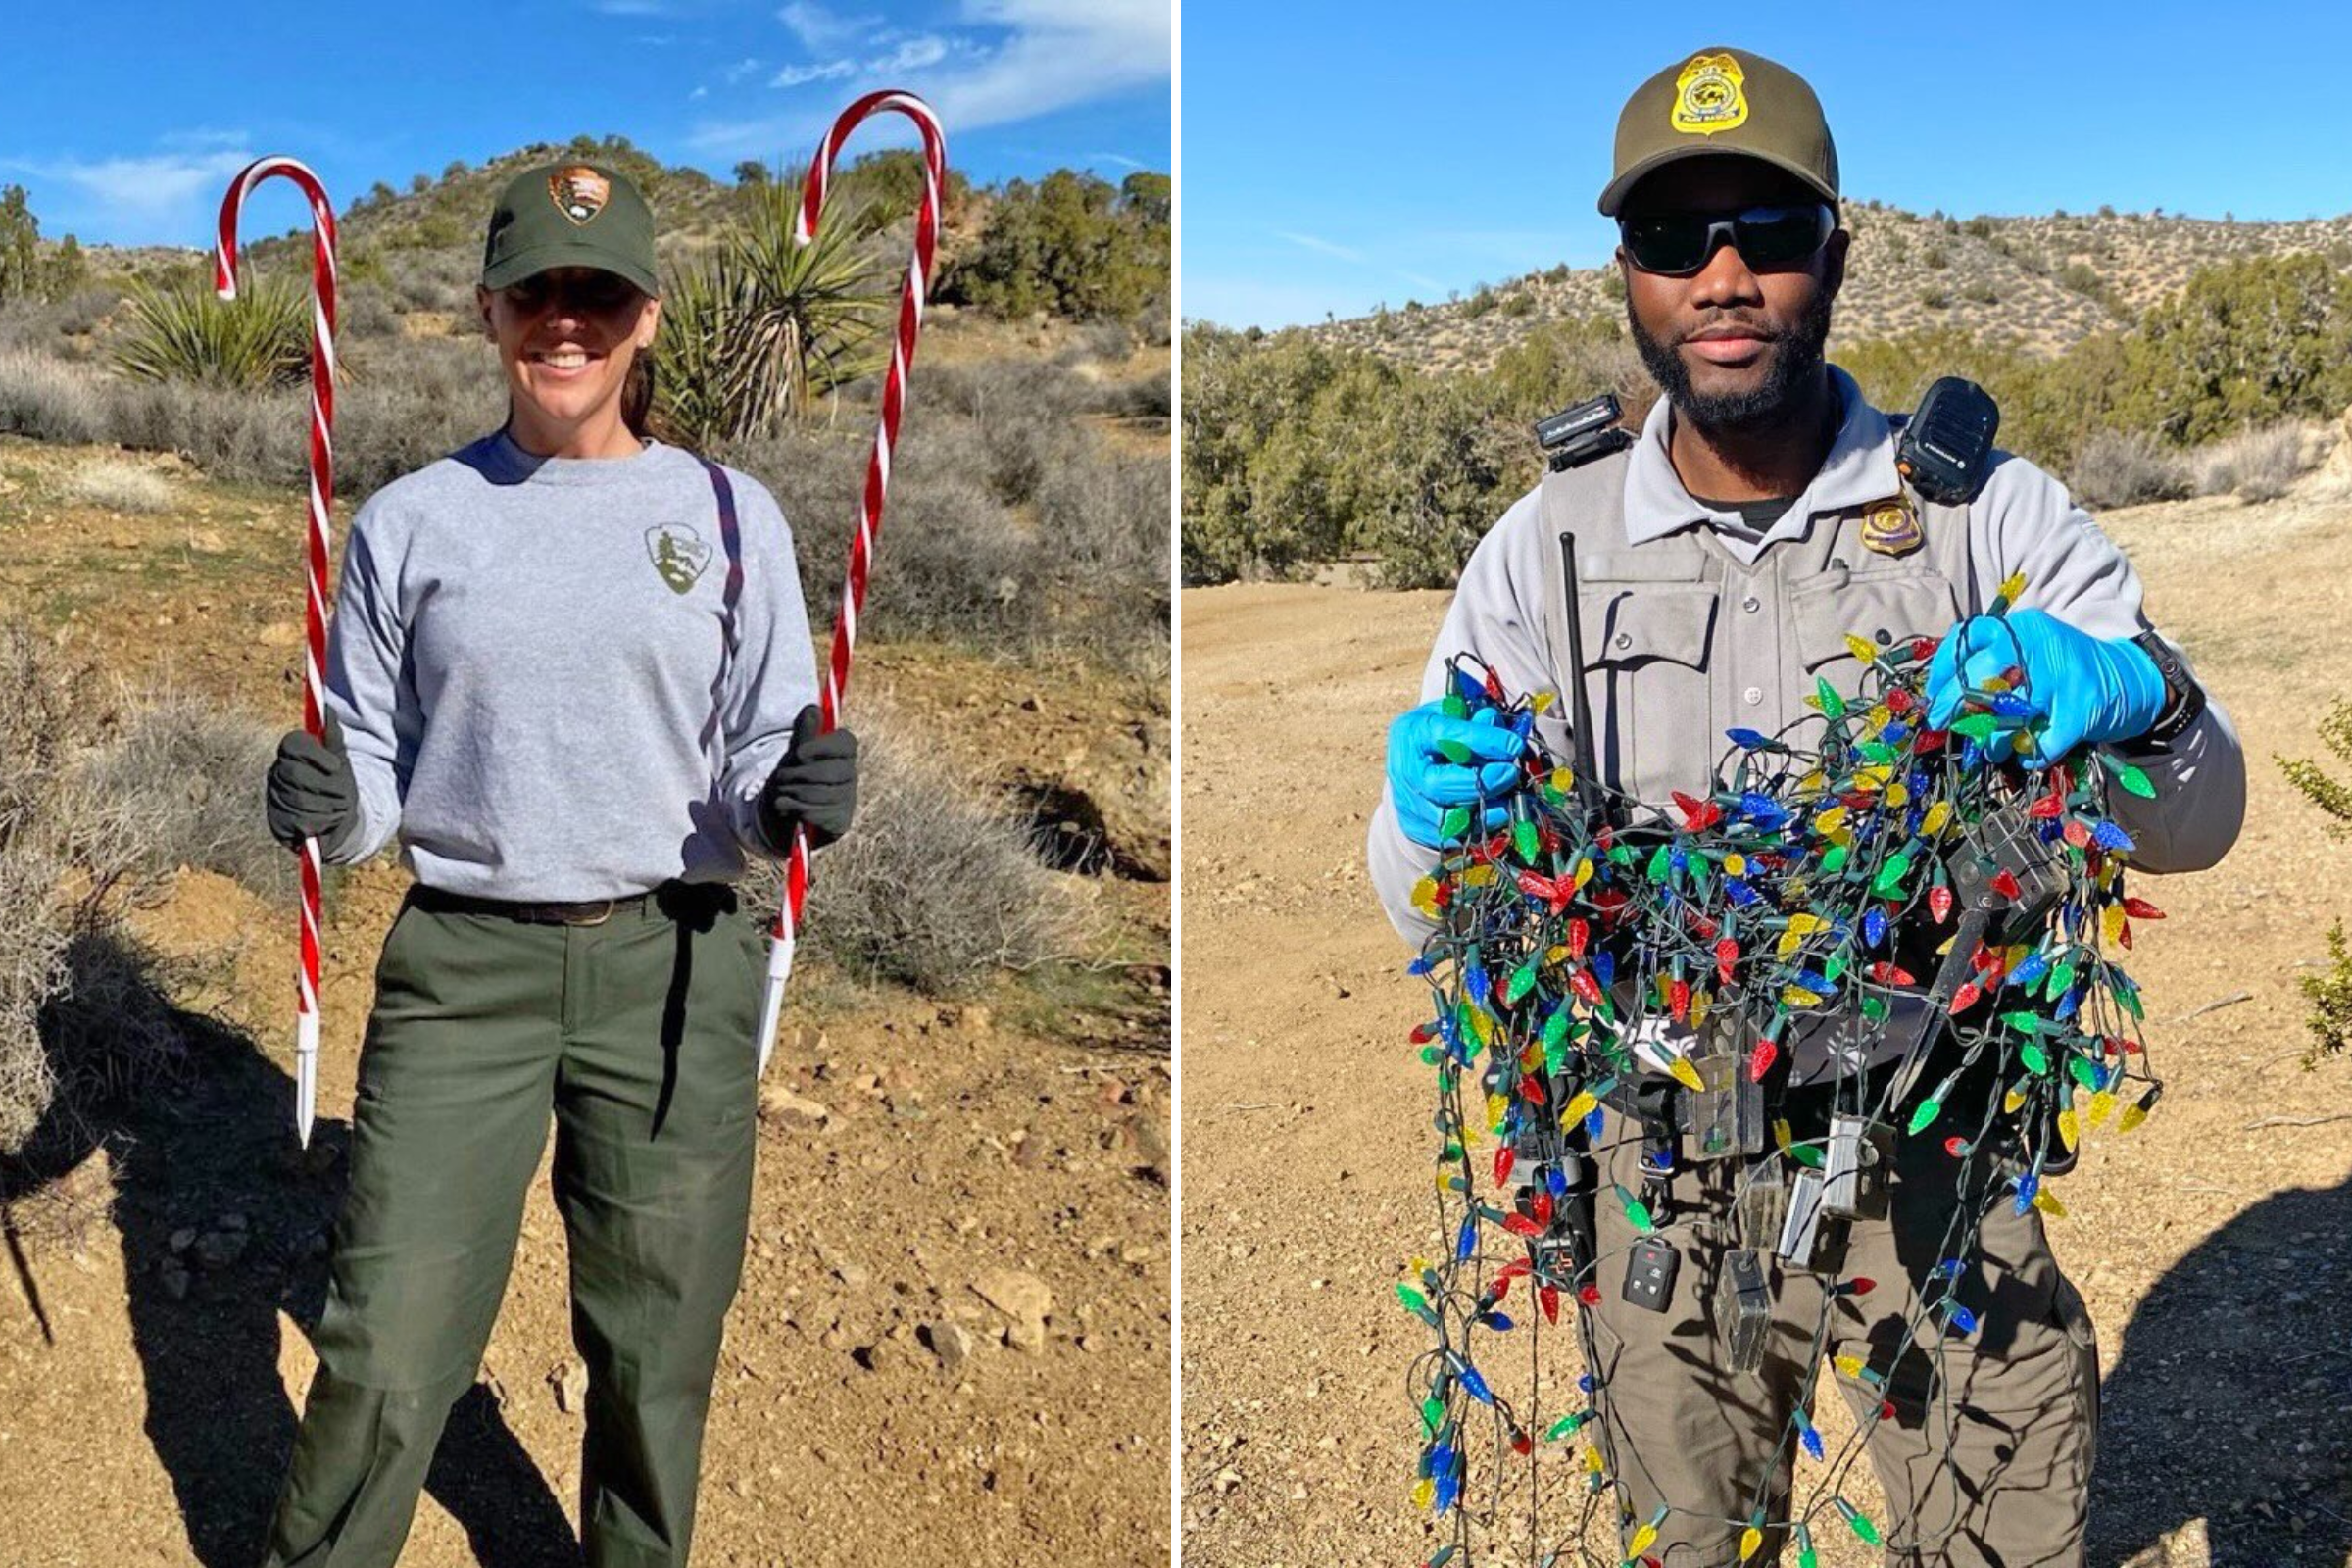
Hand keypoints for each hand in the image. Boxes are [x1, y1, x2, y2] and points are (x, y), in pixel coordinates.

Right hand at [264, 713, 356, 848]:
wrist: (340, 821)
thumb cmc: (339, 785)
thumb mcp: (340, 760)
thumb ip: (333, 737)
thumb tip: (328, 709)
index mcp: (291, 754)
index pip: (293, 743)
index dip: (315, 754)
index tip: (337, 766)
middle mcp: (278, 773)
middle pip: (296, 773)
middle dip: (326, 786)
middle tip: (345, 796)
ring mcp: (274, 797)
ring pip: (299, 800)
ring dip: (327, 808)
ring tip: (339, 810)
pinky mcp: (276, 822)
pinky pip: (297, 822)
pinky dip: (319, 825)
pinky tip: (327, 825)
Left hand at [760, 704, 858, 849]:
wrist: (784, 813)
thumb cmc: (792, 777)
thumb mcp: (795, 752)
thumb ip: (805, 731)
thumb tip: (814, 708)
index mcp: (844, 754)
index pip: (846, 743)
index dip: (822, 747)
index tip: (799, 752)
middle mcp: (851, 776)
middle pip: (829, 771)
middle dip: (797, 774)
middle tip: (781, 776)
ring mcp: (848, 800)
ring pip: (819, 793)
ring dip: (792, 793)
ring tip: (782, 793)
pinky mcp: (841, 822)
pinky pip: (816, 813)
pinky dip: (795, 810)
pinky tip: (790, 810)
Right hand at [1385, 701, 1524, 848]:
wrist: (1414, 766)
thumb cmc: (1440, 735)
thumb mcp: (1454, 715)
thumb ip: (1474, 716)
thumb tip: (1493, 721)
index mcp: (1410, 734)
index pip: (1445, 737)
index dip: (1482, 741)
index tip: (1514, 744)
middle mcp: (1405, 771)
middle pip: (1438, 785)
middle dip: (1481, 781)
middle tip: (1511, 772)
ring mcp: (1409, 804)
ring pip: (1449, 816)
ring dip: (1487, 806)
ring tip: (1511, 793)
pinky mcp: (1419, 829)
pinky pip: (1457, 835)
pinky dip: (1484, 824)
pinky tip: (1503, 810)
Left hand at [1924, 610, 2166, 767]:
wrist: (2129, 678)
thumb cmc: (2063, 669)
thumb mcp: (2029, 652)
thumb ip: (1992, 665)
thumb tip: (1941, 695)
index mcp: (2021, 629)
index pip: (1967, 638)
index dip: (1943, 668)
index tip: (1933, 693)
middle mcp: (2038, 646)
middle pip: (1978, 676)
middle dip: (1953, 704)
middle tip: (1942, 723)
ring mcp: (2060, 677)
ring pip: (2004, 714)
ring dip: (1991, 739)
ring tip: (1992, 748)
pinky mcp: (2080, 710)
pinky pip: (2039, 744)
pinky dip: (2029, 756)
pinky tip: (2028, 756)